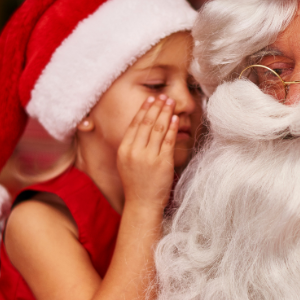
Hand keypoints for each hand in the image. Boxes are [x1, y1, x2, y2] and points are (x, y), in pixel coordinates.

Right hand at [117, 95, 177, 210]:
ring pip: (157, 129)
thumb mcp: (126, 162)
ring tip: (170, 103)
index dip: (143, 110)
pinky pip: (168, 141)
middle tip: (163, 96)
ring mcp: (148, 157)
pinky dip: (171, 128)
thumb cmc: (136, 184)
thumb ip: (132, 146)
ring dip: (165, 113)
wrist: (142, 203)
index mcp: (124, 150)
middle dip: (156, 107)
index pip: (134, 124)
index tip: (150, 99)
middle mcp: (135, 152)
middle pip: (146, 123)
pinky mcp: (162, 163)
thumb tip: (141, 127)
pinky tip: (174, 118)